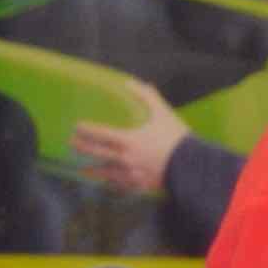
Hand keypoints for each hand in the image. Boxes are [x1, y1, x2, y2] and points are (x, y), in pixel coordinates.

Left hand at [68, 90, 193, 193]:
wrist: (194, 167)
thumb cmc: (177, 139)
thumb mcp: (163, 114)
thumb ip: (147, 97)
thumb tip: (131, 83)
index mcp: (127, 140)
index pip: (99, 133)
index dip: (85, 129)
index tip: (77, 126)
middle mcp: (124, 158)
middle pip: (96, 153)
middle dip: (82, 148)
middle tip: (73, 144)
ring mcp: (131, 173)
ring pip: (105, 172)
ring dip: (92, 170)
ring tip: (84, 170)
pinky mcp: (141, 185)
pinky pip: (121, 185)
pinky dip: (112, 184)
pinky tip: (108, 183)